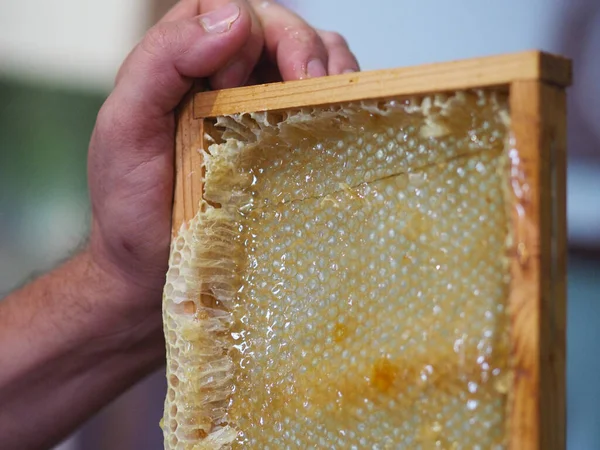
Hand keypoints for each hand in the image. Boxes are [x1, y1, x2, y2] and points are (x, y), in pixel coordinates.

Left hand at [86, 0, 358, 330]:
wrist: (153, 270)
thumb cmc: (133, 207)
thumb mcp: (126, 128)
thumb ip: (162, 62)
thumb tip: (235, 20)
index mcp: (181, 63)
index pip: (224, 9)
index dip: (243, 32)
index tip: (234, 87)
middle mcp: (224, 77)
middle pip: (277, 26)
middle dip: (301, 44)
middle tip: (306, 84)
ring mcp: (259, 109)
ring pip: (311, 55)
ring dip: (330, 66)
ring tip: (326, 99)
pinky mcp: (286, 142)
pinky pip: (323, 101)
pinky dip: (339, 98)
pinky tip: (336, 119)